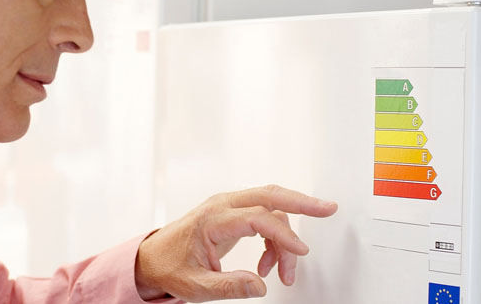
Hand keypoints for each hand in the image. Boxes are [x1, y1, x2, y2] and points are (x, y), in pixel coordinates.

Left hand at [135, 185, 338, 301]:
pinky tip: (267, 264)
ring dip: (285, 237)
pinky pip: (263, 217)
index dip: (283, 234)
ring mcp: (227, 206)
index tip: (300, 253)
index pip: (258, 217)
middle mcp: (221, 205)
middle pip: (270, 194)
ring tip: (284, 272)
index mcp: (212, 219)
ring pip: (270, 206)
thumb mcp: (196, 286)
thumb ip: (228, 287)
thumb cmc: (170, 268)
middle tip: (328, 209)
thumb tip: (260, 285)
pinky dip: (273, 239)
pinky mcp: (231, 213)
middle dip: (302, 201)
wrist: (152, 257)